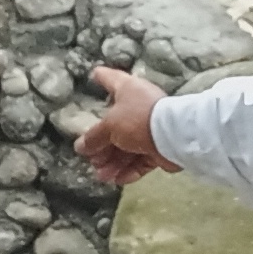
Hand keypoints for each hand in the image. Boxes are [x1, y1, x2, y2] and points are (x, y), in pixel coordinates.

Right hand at [76, 67, 178, 184]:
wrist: (172, 136)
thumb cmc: (137, 119)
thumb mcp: (109, 126)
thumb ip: (94, 137)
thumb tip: (80, 146)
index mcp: (128, 90)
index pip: (111, 79)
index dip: (101, 76)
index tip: (94, 74)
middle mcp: (139, 106)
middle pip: (116, 124)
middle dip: (102, 145)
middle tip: (92, 159)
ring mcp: (150, 128)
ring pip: (128, 146)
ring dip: (113, 162)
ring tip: (102, 176)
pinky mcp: (160, 148)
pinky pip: (141, 159)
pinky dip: (129, 169)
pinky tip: (117, 179)